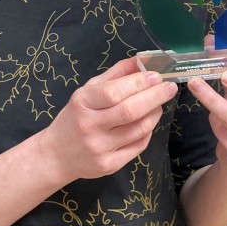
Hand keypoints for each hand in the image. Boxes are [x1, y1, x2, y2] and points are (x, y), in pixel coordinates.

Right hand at [40, 57, 177, 182]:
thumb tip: (140, 60)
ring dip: (155, 113)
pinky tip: (149, 121)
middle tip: (169, 87)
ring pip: (139, 129)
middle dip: (155, 96)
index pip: (114, 92)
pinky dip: (148, 130)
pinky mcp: (109, 165)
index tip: (156, 76)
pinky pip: (138, 146)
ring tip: (159, 103)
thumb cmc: (74, 116)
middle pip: (130, 111)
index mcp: (82, 102)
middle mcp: (89, 125)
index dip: (138, 83)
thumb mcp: (87, 90)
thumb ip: (115, 75)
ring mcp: (100, 148)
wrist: (57, 155)